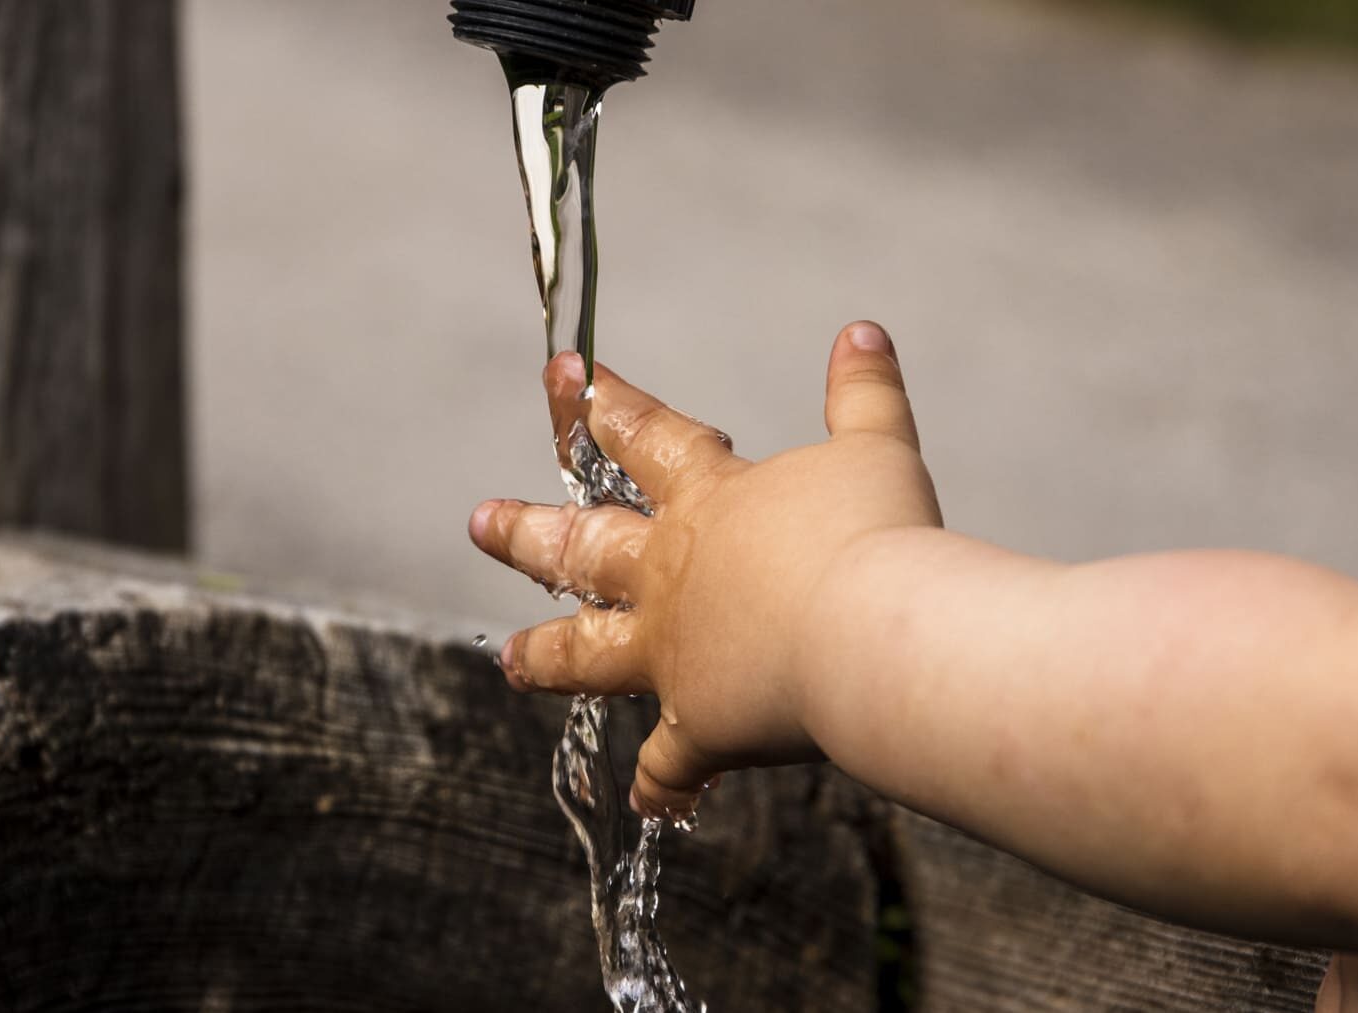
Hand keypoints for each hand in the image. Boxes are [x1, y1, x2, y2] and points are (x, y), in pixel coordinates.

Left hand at [468, 321, 940, 819]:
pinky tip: (655, 806)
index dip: (602, 401)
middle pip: (580, 547)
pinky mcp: (697, 726)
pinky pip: (670, 765)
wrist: (870, 635)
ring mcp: (673, 653)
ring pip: (589, 654)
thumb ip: (863, 394)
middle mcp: (671, 574)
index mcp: (709, 501)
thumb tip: (861, 333)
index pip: (643, 435)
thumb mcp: (877, 450)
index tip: (563, 372)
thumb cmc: (876, 536)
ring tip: (512, 663)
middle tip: (480, 521)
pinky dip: (664, 786)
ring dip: (548, 657)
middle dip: (526, 532)